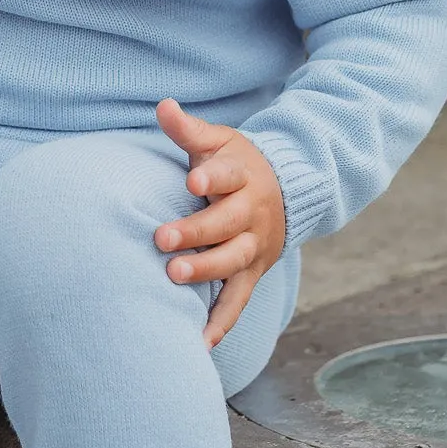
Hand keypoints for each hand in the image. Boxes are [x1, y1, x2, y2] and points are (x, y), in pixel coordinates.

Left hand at [152, 99, 286, 348]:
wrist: (284, 192)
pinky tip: (199, 342)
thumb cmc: (234, 164)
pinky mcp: (252, 273)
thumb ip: (188, 129)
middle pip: (226, 224)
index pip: (228, 175)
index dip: (211, 178)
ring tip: (174, 277)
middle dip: (196, 232)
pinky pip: (238, 301)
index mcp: (241, 176)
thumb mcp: (218, 141)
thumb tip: (162, 105)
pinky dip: (221, 322)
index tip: (193, 181)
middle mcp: (251, 213)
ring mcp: (253, 246)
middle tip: (162, 238)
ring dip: (206, 271)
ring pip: (233, 261)